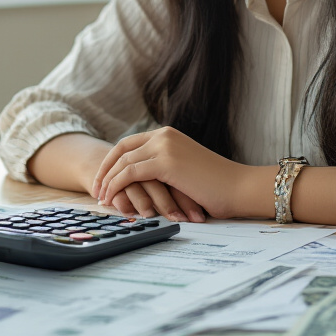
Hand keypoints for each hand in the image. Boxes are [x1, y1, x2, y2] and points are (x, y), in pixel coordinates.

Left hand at [94, 127, 245, 218]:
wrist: (239, 188)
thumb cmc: (217, 187)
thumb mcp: (186, 170)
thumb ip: (165, 169)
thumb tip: (143, 184)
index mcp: (168, 135)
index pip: (129, 143)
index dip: (112, 161)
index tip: (103, 179)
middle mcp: (164, 135)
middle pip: (120, 149)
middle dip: (104, 170)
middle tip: (96, 190)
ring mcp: (164, 147)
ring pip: (122, 162)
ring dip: (108, 181)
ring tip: (101, 199)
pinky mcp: (166, 162)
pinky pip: (130, 173)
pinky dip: (117, 187)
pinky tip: (112, 200)